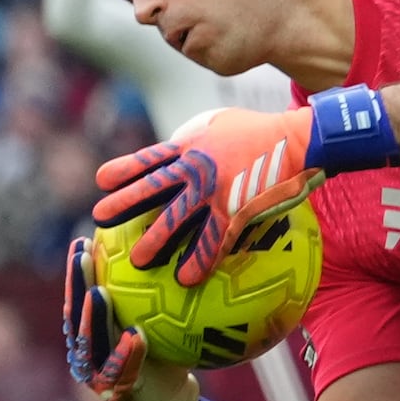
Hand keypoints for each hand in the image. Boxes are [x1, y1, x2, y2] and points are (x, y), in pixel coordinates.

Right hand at [63, 235, 197, 400]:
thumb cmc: (167, 356)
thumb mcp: (161, 322)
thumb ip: (156, 295)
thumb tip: (175, 248)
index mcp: (94, 334)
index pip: (81, 297)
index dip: (77, 271)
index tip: (83, 239)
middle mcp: (89, 353)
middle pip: (76, 314)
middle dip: (76, 284)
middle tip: (81, 254)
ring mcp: (99, 374)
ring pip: (91, 342)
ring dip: (93, 316)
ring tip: (98, 292)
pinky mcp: (118, 393)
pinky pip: (121, 370)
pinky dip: (127, 352)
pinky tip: (134, 334)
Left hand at [93, 105, 321, 286]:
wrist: (299, 139)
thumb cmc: (264, 129)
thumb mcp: (223, 122)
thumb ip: (200, 137)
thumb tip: (187, 146)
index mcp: (189, 146)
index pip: (147, 159)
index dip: (122, 171)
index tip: (102, 182)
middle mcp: (193, 168)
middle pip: (149, 189)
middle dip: (123, 205)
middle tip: (100, 219)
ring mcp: (212, 191)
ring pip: (174, 220)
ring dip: (154, 242)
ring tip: (139, 261)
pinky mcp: (234, 209)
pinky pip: (211, 240)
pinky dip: (199, 260)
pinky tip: (188, 278)